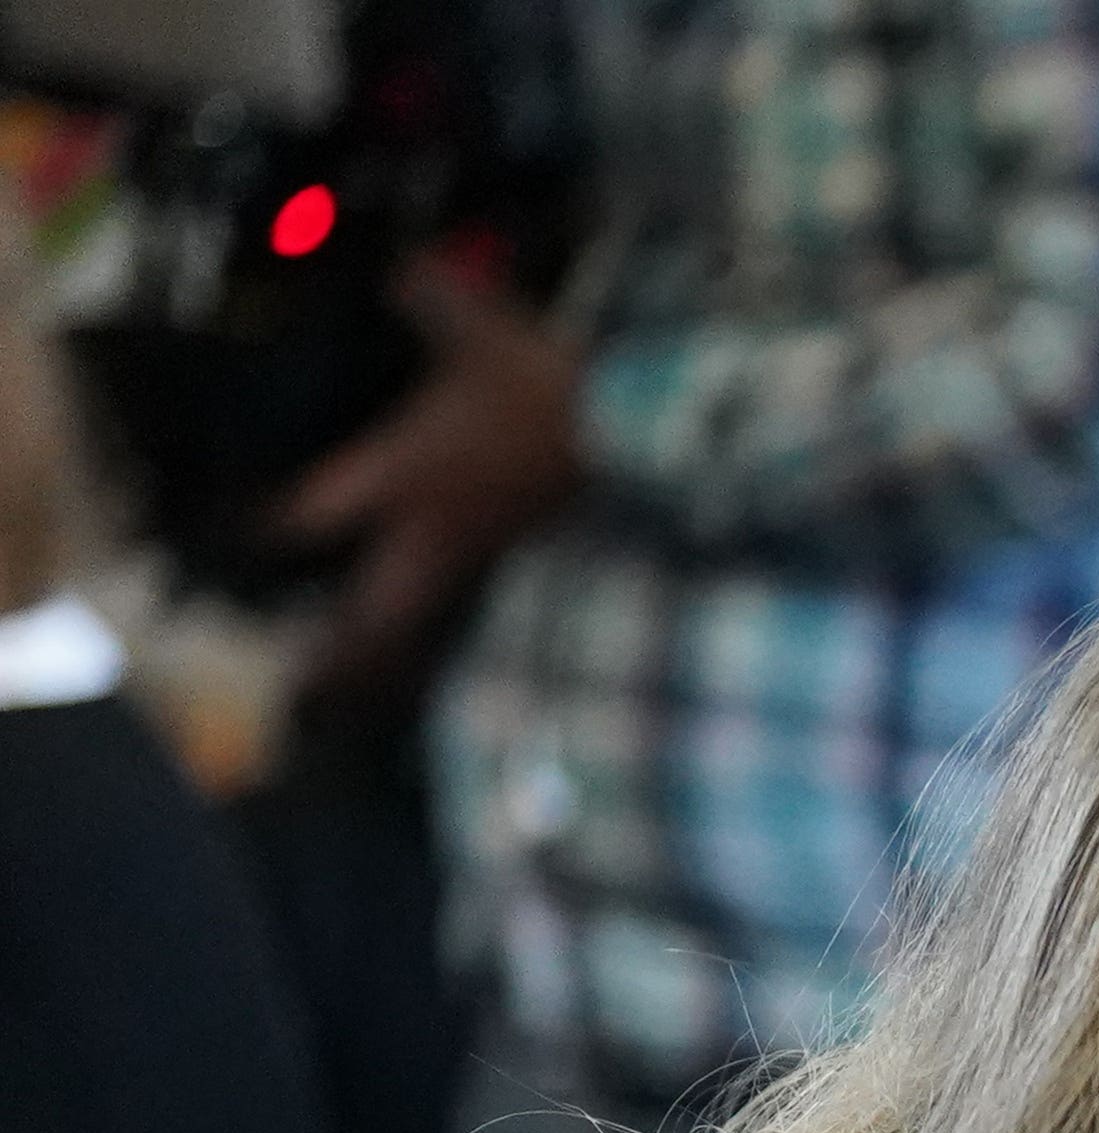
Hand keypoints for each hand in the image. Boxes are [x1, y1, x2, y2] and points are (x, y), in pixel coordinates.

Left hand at [273, 254, 585, 695]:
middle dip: (338, 652)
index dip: (271, 531)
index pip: (314, 515)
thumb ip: (432, 298)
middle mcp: (435, 528)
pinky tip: (442, 632)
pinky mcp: (525, 554)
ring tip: (364, 683)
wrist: (639, 432)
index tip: (247, 542)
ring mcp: (484, 551)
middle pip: (373, 609)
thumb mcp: (482, 328)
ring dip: (391, 652)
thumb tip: (403, 269)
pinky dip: (445, 626)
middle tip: (304, 684)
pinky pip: (468, 602)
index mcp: (405, 474)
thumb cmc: (548, 385)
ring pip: (424, 617)